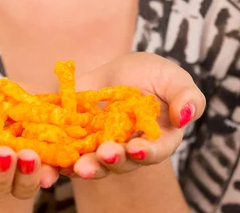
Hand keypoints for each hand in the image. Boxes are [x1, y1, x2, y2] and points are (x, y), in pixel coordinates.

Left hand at [67, 52, 205, 179]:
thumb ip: (187, 97)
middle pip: (121, 162)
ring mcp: (102, 147)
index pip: (154, 151)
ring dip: (85, 166)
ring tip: (76, 165)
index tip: (136, 148)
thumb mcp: (174, 79)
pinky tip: (52, 165)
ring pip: (93, 163)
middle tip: (104, 154)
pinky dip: (58, 161)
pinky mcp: (78, 139)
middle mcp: (128, 150)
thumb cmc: (154, 77)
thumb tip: (186, 114)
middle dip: (112, 160)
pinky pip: (68, 152)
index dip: (146, 152)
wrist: (121, 72)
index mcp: (157, 140)